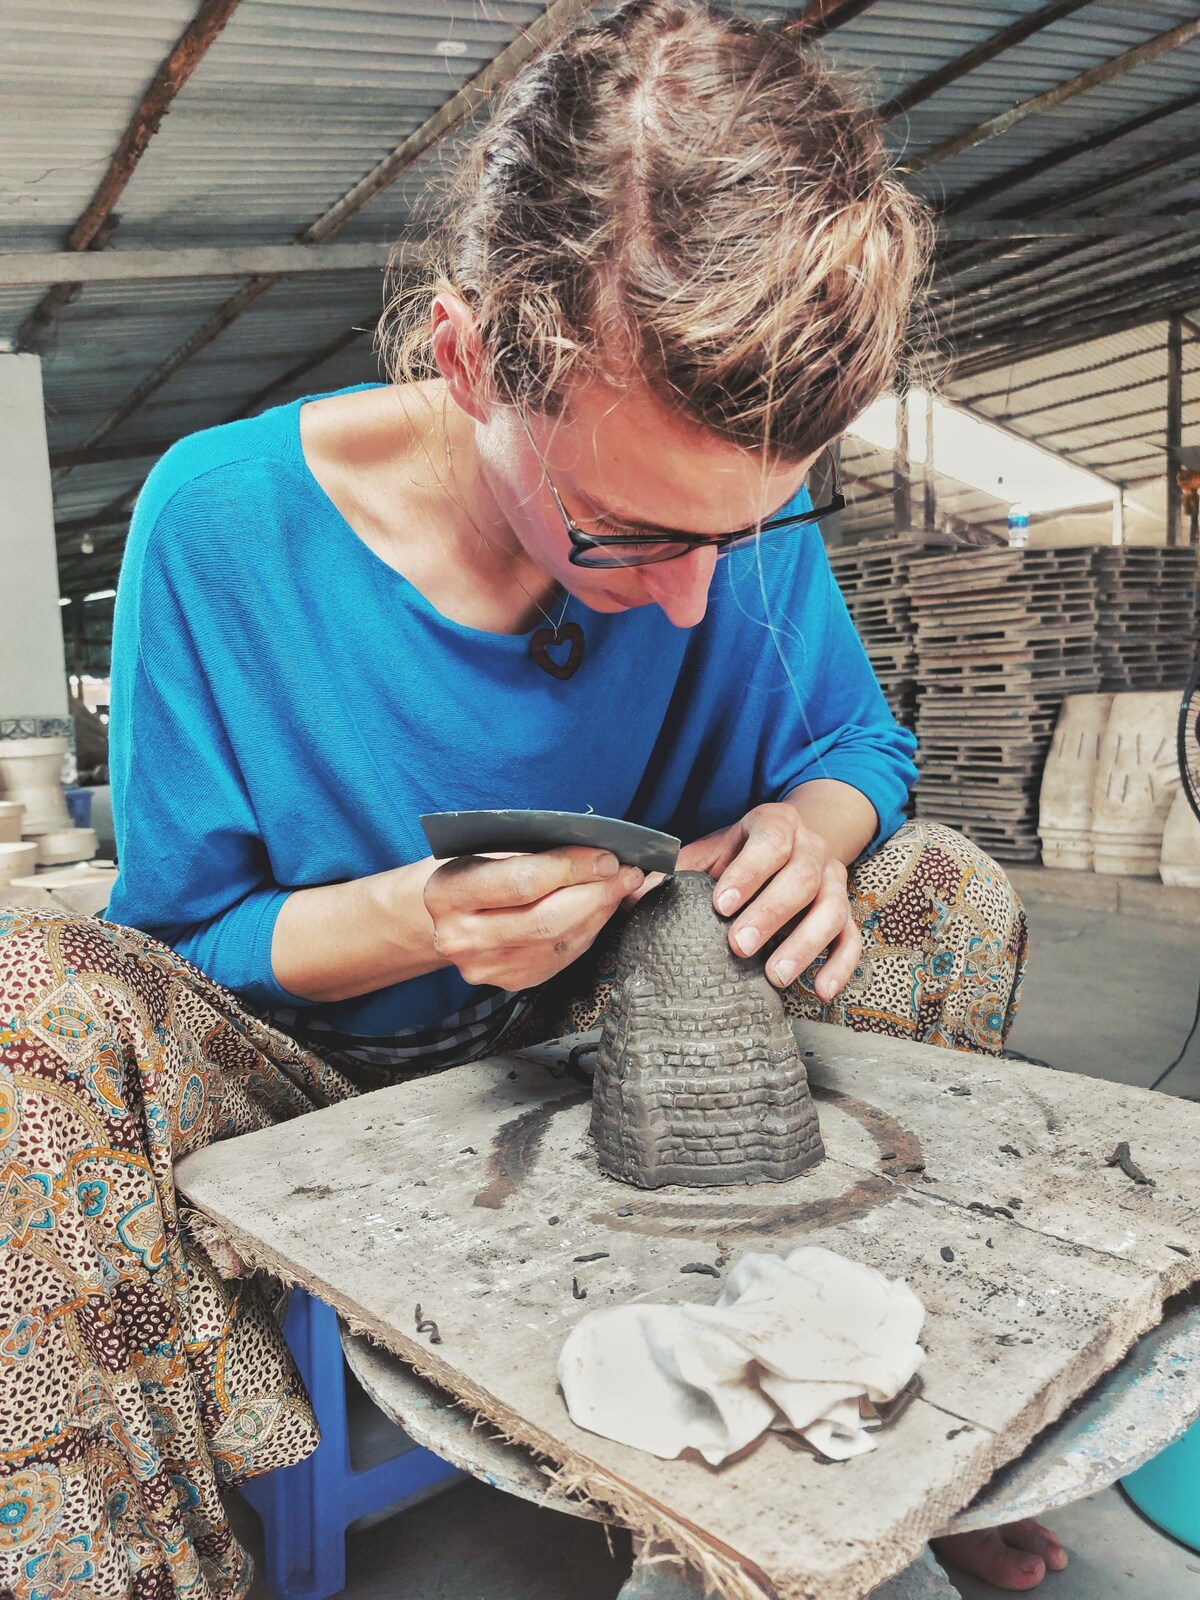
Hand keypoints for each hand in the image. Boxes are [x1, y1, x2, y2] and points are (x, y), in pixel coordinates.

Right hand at [423, 847, 643, 990]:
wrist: (442, 917)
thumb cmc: (472, 871)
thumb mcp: (487, 850)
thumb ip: (537, 852)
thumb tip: (601, 854)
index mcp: (448, 893)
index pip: (523, 882)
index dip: (573, 869)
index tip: (607, 857)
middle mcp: (462, 938)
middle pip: (547, 920)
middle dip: (597, 894)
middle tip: (626, 874)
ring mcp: (486, 967)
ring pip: (560, 942)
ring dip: (599, 913)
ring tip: (619, 888)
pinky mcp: (510, 982)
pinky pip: (562, 957)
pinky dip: (588, 931)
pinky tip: (599, 911)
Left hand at [676, 803, 860, 998]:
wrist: (797, 840)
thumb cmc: (746, 851)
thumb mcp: (714, 849)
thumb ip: (678, 868)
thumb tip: (631, 891)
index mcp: (777, 825)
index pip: (769, 843)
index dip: (748, 873)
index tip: (721, 903)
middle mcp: (813, 850)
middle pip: (801, 879)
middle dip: (770, 913)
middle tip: (740, 945)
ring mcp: (835, 882)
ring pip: (832, 910)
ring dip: (805, 944)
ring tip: (774, 975)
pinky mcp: (848, 912)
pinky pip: (852, 940)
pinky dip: (841, 966)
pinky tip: (820, 990)